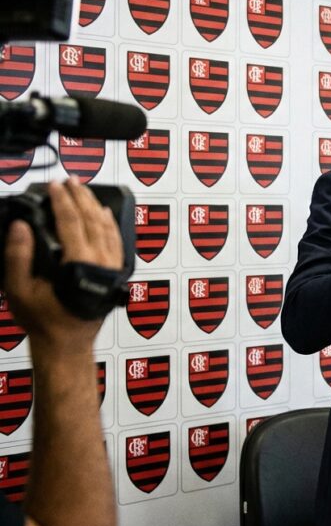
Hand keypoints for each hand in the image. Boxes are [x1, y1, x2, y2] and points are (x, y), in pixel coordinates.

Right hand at [3, 177, 122, 351]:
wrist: (66, 345)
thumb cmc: (43, 320)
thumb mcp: (19, 290)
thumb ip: (18, 256)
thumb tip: (22, 226)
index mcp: (79, 264)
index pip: (72, 222)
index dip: (63, 200)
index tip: (55, 184)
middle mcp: (102, 263)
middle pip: (93, 220)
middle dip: (81, 197)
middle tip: (70, 181)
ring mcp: (112, 268)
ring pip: (108, 229)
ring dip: (95, 207)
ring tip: (84, 190)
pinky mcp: (116, 274)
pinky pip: (117, 242)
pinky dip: (110, 225)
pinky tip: (103, 214)